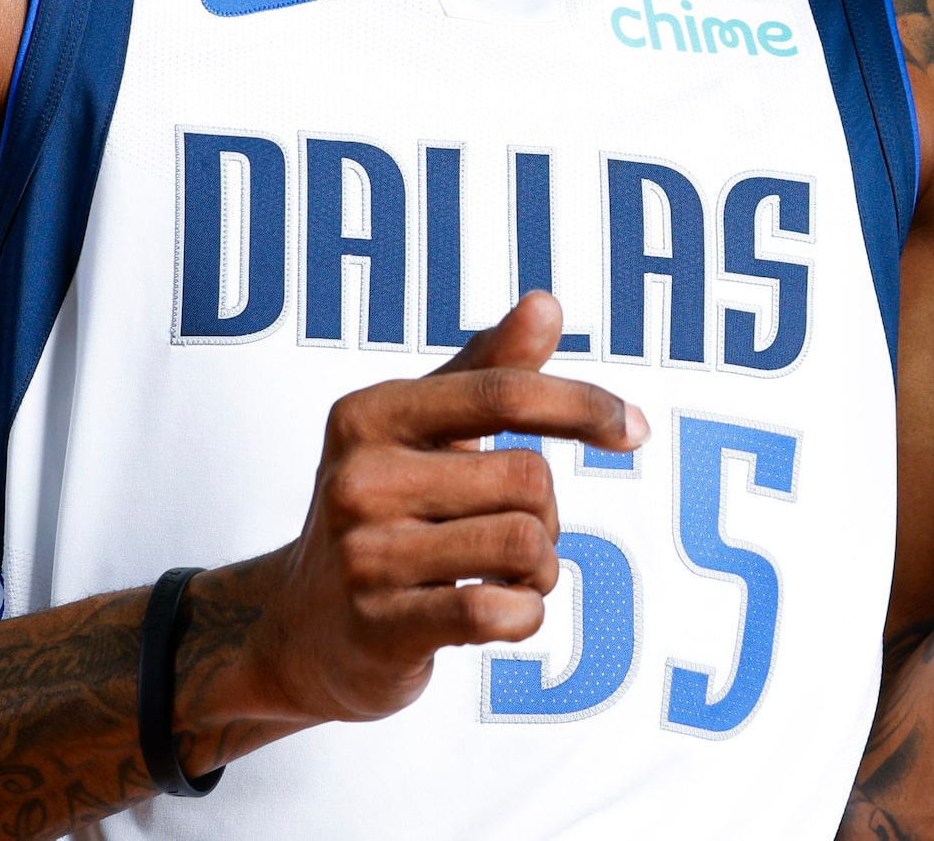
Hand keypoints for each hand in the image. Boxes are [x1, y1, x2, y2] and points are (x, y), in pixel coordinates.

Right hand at [226, 292, 647, 727]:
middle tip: (513, 535)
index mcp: (370, 413)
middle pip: (529, 478)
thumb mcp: (421, 432)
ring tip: (505, 577)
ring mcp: (364, 556)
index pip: (505, 391)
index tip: (633, 429)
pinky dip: (525, 616)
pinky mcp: (380, 628)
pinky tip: (502, 613)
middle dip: (547, 513)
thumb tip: (547, 304)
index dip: (582, 405)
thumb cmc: (383, 512)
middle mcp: (359, 478)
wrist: (299, 629)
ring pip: (524, 545)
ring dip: (541, 570)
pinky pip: (496, 612)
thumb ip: (488, 369)